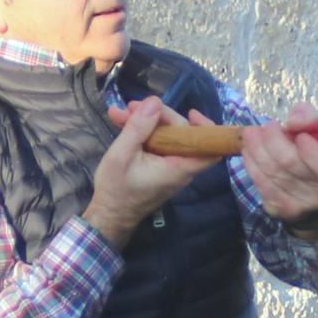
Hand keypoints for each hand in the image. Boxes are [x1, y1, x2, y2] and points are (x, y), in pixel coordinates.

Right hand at [82, 97, 214, 249]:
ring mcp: (169, 167)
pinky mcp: (159, 167)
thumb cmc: (116, 190)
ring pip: (167, 137)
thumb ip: (138, 128)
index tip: (191, 112)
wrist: (108, 215)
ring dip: (145, 122)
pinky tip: (123, 123)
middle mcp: (179, 167)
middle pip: (182, 134)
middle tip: (131, 107)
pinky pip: (158, 144)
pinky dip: (143, 133)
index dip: (206, 129)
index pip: (209, 150)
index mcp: (177, 167)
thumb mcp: (122, 155)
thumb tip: (154, 102)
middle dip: (159, 117)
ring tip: (120, 114)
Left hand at [235, 117, 317, 234]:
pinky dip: (251, 163)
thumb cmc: (316, 152)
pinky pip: (260, 183)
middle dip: (273, 139)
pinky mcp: (279, 208)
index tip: (298, 132)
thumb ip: (310, 119)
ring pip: (271, 171)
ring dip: (256, 148)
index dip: (311, 150)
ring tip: (252, 133)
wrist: (310, 186)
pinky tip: (249, 150)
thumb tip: (294, 120)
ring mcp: (300, 203)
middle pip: (291, 163)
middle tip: (268, 125)